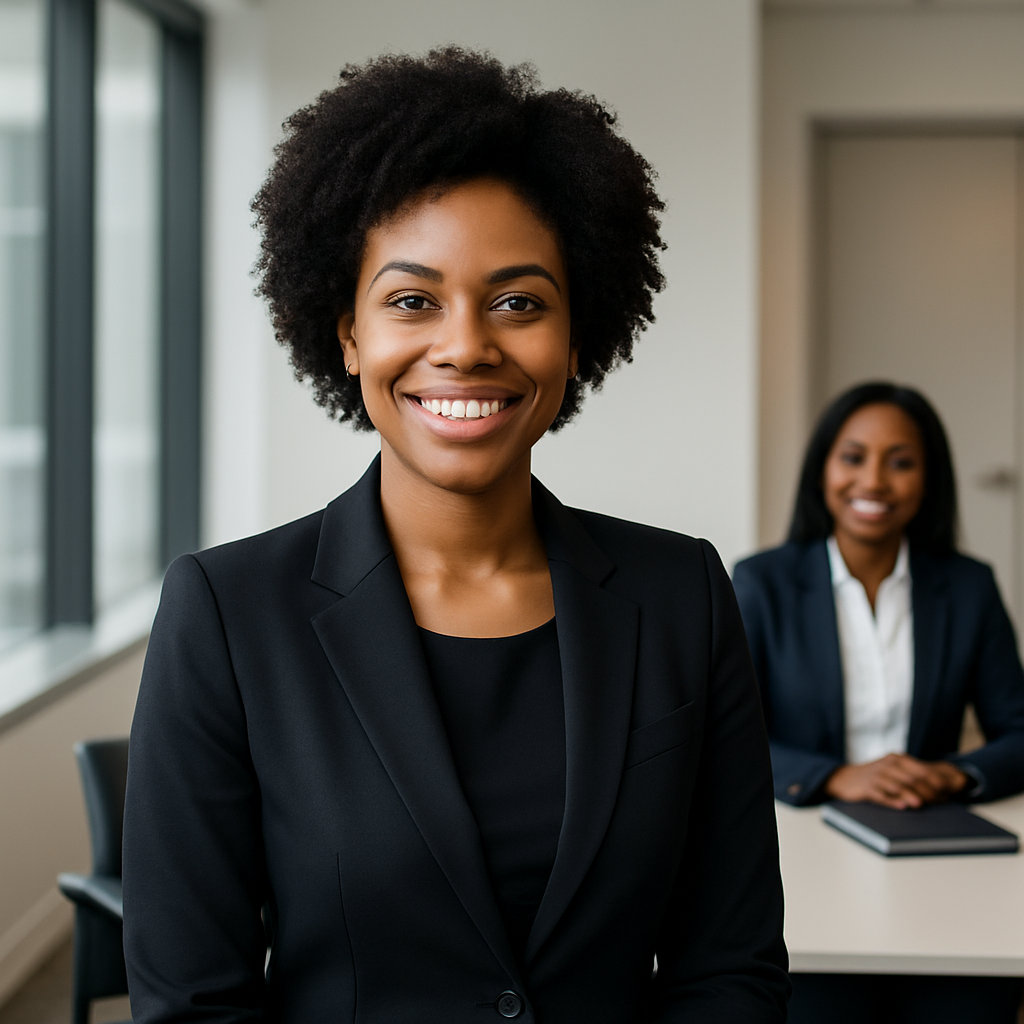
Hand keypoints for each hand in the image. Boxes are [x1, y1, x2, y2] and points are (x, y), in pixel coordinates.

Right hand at [824, 754, 969, 808]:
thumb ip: (910, 777)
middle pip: (911, 778)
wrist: (845, 778)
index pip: (920, 770)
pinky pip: (880, 795)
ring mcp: (876, 776)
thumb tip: (937, 792)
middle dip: (926, 790)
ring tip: (920, 804)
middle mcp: (887, 765)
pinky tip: (900, 806)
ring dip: (909, 795)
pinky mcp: (866, 787)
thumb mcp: (892, 771)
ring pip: (896, 786)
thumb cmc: (876, 777)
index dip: (935, 781)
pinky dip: (891, 800)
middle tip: (939, 802)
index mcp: (897, 759)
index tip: (947, 792)